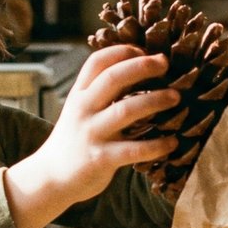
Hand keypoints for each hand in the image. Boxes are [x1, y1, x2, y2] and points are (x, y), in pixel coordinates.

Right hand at [3, 45, 180, 227]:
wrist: (51, 177)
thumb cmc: (75, 139)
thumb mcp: (80, 110)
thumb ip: (101, 92)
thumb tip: (138, 69)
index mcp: (79, 94)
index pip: (97, 62)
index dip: (122, 51)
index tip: (146, 50)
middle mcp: (83, 110)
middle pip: (112, 78)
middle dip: (141, 67)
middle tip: (165, 63)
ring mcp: (91, 134)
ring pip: (125, 110)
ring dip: (154, 100)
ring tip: (175, 97)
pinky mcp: (100, 159)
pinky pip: (134, 150)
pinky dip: (156, 145)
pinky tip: (173, 141)